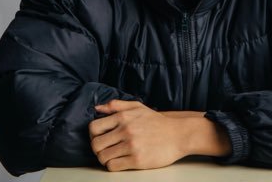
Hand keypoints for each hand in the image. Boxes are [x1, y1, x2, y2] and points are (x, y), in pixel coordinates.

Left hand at [89, 99, 231, 171]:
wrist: (177, 134)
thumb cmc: (157, 122)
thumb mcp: (138, 107)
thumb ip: (117, 105)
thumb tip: (97, 108)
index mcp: (124, 116)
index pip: (94, 127)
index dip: (94, 134)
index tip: (100, 137)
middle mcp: (126, 130)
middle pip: (95, 144)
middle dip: (98, 148)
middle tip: (105, 148)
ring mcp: (131, 145)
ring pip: (102, 157)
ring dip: (105, 158)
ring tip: (113, 155)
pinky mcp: (137, 159)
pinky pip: (113, 166)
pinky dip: (113, 165)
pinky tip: (121, 160)